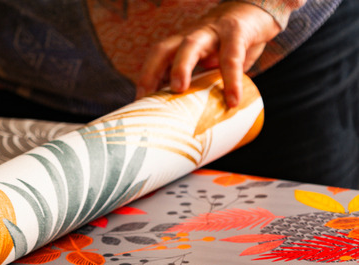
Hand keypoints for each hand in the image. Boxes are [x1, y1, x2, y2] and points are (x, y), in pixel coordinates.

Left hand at [136, 2, 280, 106]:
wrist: (258, 12)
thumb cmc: (230, 45)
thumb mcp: (211, 62)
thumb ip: (201, 82)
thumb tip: (192, 121)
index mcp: (182, 45)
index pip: (156, 59)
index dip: (145, 79)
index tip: (138, 104)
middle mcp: (192, 36)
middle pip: (163, 50)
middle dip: (151, 72)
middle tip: (146, 97)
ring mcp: (212, 32)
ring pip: (190, 45)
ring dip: (181, 67)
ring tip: (179, 89)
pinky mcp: (237, 32)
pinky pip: (232, 55)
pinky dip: (231, 79)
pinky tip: (233, 100)